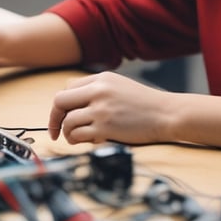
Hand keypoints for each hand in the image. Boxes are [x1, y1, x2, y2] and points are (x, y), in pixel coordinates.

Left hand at [49, 71, 171, 144]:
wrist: (167, 114)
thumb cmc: (145, 103)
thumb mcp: (119, 86)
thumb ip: (97, 89)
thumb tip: (71, 101)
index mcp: (101, 79)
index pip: (68, 88)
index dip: (62, 104)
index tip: (62, 116)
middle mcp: (98, 91)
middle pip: (60, 101)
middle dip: (54, 118)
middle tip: (55, 131)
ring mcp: (101, 109)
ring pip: (68, 121)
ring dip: (67, 133)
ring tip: (75, 138)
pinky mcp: (105, 127)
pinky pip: (79, 135)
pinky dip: (78, 140)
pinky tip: (86, 141)